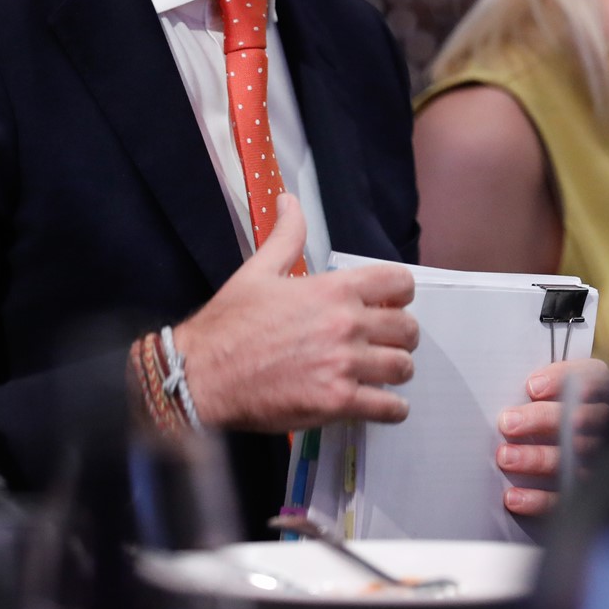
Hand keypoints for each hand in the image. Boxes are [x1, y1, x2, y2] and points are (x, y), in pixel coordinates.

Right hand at [178, 194, 418, 431]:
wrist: (202, 374)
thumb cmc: (228, 324)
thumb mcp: (257, 270)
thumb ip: (285, 235)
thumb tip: (289, 201)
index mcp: (333, 289)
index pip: (399, 283)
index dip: (400, 293)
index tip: (389, 304)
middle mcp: (346, 325)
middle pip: (407, 329)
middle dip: (401, 335)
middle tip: (385, 342)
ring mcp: (344, 365)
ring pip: (402, 367)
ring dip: (396, 370)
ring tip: (381, 372)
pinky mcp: (337, 402)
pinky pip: (389, 407)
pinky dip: (392, 408)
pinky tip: (381, 403)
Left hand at [497, 358, 608, 515]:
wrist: (593, 459)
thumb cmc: (568, 410)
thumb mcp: (568, 389)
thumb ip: (554, 383)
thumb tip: (528, 387)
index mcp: (608, 393)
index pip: (594, 379)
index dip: (562, 381)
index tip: (533, 386)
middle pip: (581, 420)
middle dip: (542, 420)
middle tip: (508, 422)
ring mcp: (601, 462)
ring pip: (572, 460)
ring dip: (536, 458)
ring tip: (505, 456)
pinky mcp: (588, 494)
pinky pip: (565, 498)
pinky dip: (537, 499)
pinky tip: (514, 496)